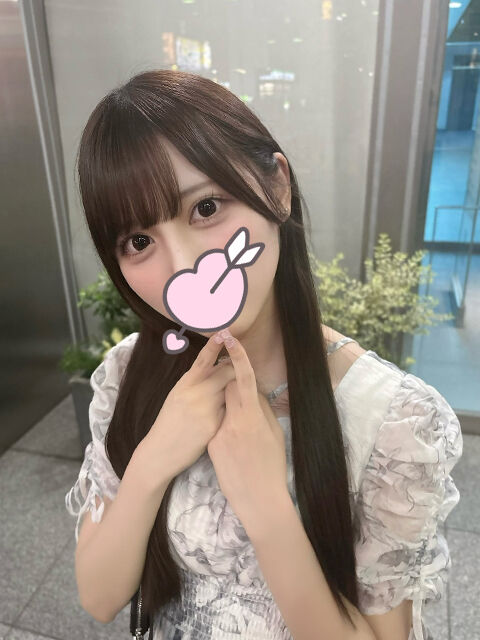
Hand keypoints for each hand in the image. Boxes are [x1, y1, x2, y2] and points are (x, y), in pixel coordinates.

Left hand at [207, 331, 288, 532]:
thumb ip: (263, 409)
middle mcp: (234, 421)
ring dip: (228, 407)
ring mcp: (220, 433)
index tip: (230, 337)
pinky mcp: (211, 445)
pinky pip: (216, 425)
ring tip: (242, 428)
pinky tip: (236, 445)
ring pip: (220, 407)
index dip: (237, 356)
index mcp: (252, 416)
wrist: (259, 499)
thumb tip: (255, 391)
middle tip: (239, 388)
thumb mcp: (274, 434)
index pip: (243, 378)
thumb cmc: (273, 466)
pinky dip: (223, 427)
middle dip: (232, 383)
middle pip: (228, 388)